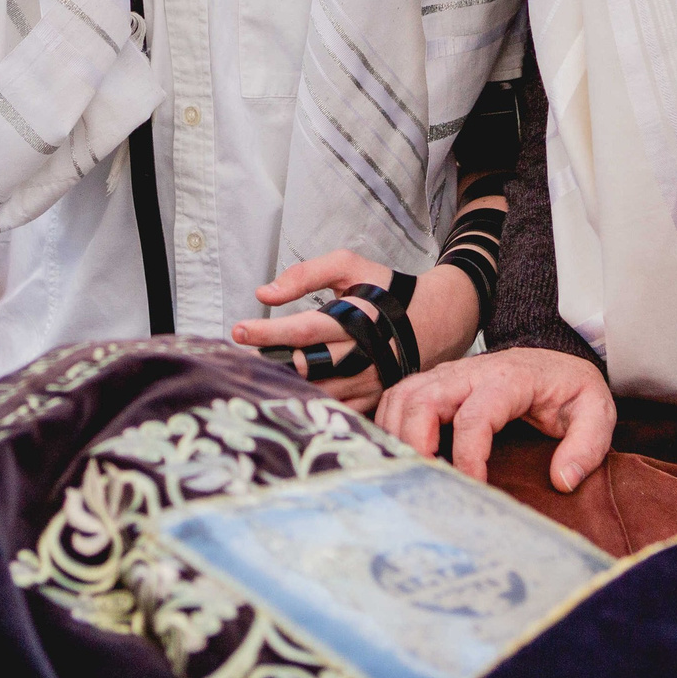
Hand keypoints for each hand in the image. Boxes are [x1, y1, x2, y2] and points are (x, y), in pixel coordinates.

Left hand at [231, 251, 479, 413]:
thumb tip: (264, 293)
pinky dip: (311, 407)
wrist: (439, 318)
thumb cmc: (387, 290)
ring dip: (285, 388)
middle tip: (238, 363)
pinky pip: (338, 411)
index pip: (301, 330)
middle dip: (269, 365)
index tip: (237, 330)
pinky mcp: (373, 400)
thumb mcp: (350, 266)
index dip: (266, 332)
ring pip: (318, 393)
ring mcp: (368, 383)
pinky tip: (288, 400)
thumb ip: (307, 274)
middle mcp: (359, 356)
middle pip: (305, 367)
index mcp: (352, 320)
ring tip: (256, 380)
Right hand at [375, 347, 613, 489]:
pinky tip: (401, 456)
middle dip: (414, 444)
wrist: (554, 359)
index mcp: (510, 379)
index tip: (472, 488)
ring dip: (397, 434)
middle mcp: (470, 373)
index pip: (476, 416)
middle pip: (423, 400)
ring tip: (408, 474)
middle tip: (422, 483)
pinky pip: (399, 398)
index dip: (468, 456)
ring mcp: (448, 376)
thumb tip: (562, 480)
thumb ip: (587, 445)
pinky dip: (391, 425)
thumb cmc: (569, 389)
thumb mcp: (596, 412)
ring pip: (404, 396)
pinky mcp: (436, 384)